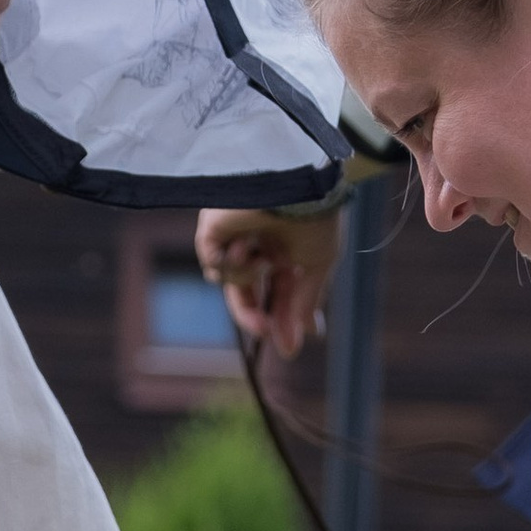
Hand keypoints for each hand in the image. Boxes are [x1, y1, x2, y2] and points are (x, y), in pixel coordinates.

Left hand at [197, 206, 339, 355]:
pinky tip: (245, 248)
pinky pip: (212, 267)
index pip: (275, 291)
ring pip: (228, 281)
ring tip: (263, 259)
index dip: (280, 318)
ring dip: (246, 279)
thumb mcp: (318, 265)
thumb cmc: (315, 216)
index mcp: (282, 247)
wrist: (299, 183)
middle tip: (265, 331)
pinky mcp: (212, 228)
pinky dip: (230, 267)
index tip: (288, 346)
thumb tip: (302, 339)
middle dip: (254, 316)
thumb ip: (305, 302)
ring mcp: (232, 233)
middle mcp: (256, 240)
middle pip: (245, 293)